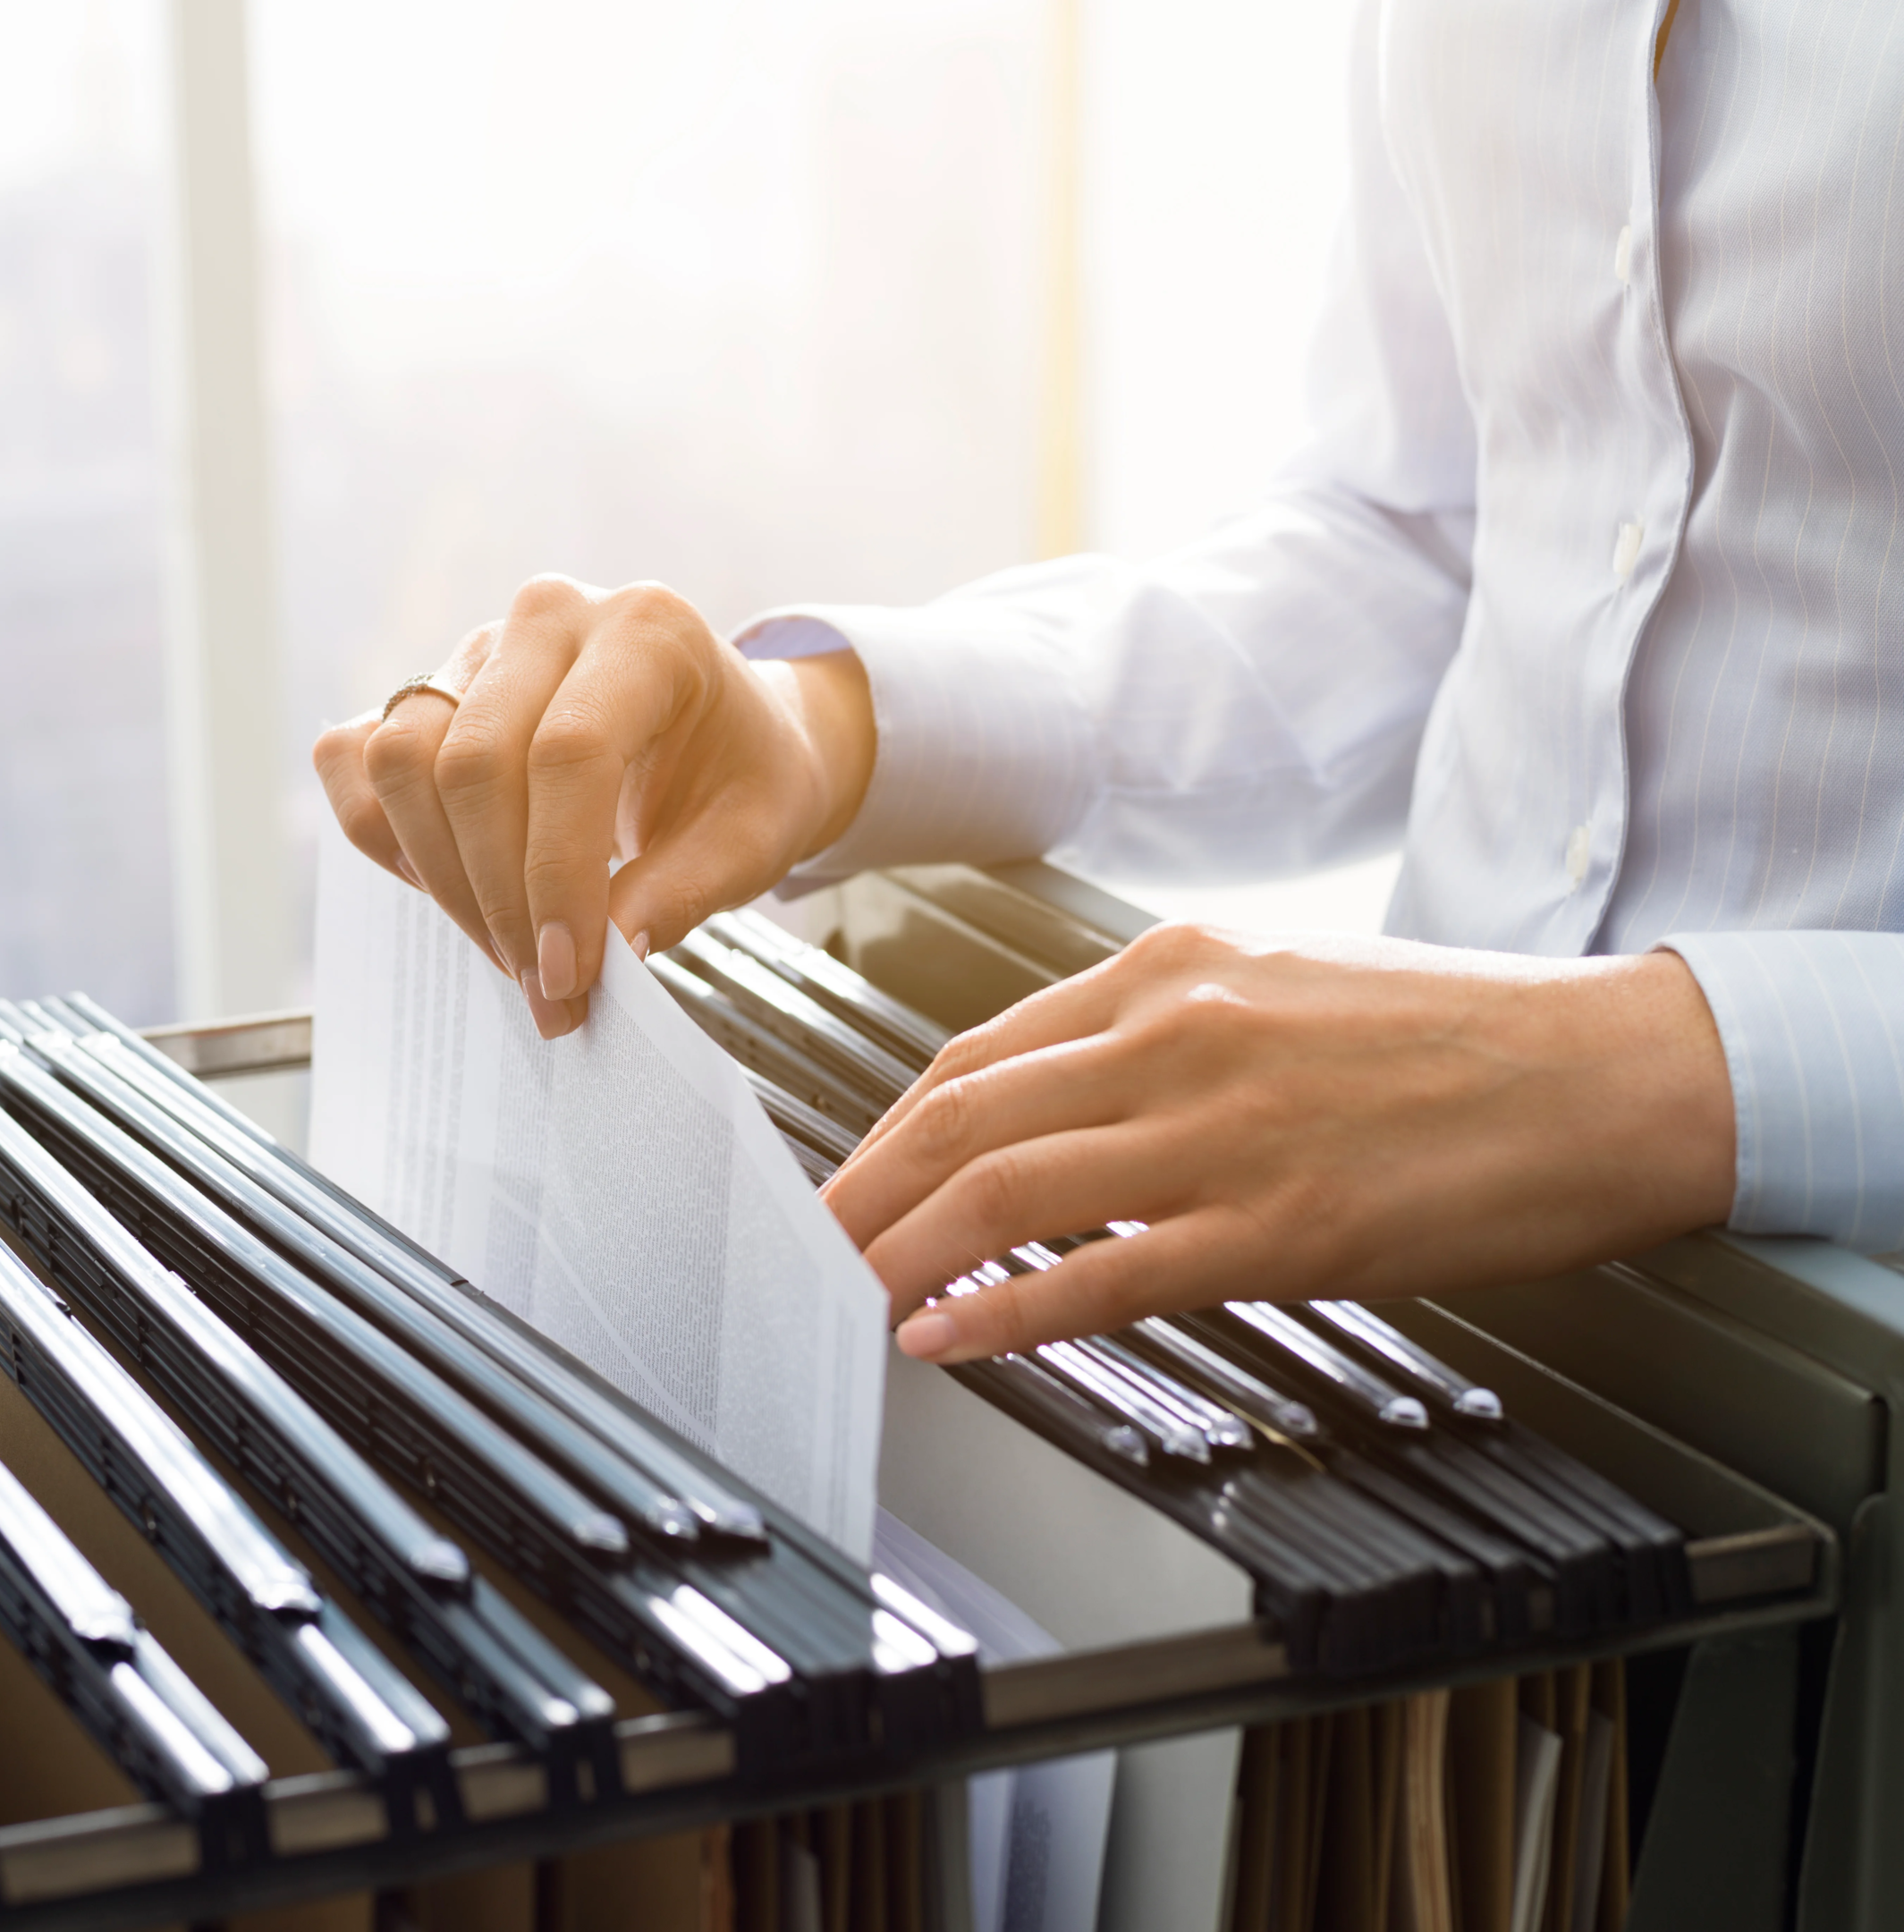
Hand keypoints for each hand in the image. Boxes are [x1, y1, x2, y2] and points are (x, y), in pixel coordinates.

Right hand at [313, 576, 873, 1037]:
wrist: (727, 735)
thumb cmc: (742, 778)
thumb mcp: (753, 839)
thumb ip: (683, 892)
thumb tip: (605, 955)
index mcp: (647, 631)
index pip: (570, 752)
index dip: (556, 876)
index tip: (568, 974)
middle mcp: (550, 618)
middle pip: (474, 761)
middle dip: (499, 897)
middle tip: (542, 984)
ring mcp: (477, 647)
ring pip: (402, 760)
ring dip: (442, 878)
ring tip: (506, 948)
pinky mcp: (427, 689)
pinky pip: (356, 758)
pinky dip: (384, 835)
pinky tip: (448, 888)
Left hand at [819, 923, 1737, 1358]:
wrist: (1612, 1073)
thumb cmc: (1461, 1036)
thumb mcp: (1285, 987)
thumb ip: (1165, 1033)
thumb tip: (1065, 1102)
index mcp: (1171, 970)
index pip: (978, 1053)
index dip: (891, 1127)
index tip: (851, 1177)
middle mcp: (1175, 1033)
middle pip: (958, 1116)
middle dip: (857, 1191)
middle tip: (799, 1248)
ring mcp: (1221, 1130)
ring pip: (1003, 1191)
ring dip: (900, 1253)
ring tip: (842, 1298)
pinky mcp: (1278, 1226)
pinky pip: (1103, 1275)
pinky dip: (1004, 1313)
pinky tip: (947, 1338)